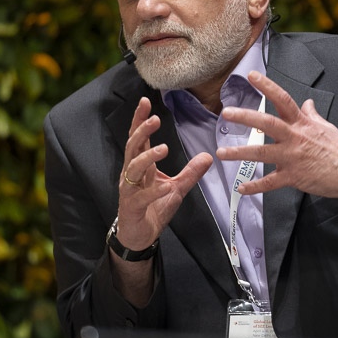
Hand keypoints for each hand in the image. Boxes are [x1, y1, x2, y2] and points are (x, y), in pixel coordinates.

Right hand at [116, 96, 212, 250]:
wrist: (139, 235)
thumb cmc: (152, 208)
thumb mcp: (176, 188)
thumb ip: (190, 172)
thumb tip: (208, 156)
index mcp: (141, 166)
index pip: (139, 138)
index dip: (140, 120)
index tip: (145, 101)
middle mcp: (132, 174)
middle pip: (133, 147)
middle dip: (142, 132)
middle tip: (155, 119)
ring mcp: (130, 190)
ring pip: (133, 168)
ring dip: (148, 157)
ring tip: (163, 148)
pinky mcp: (132, 206)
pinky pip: (141, 197)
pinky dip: (154, 192)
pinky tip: (165, 188)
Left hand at [217, 72, 337, 220]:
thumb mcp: (326, 127)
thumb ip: (312, 115)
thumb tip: (307, 103)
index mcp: (302, 123)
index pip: (283, 99)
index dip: (267, 86)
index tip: (252, 76)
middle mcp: (295, 137)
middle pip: (266, 123)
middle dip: (245, 117)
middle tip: (227, 113)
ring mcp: (293, 157)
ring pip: (262, 153)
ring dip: (240, 153)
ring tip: (222, 152)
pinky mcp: (294, 177)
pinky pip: (270, 183)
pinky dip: (255, 187)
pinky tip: (242, 188)